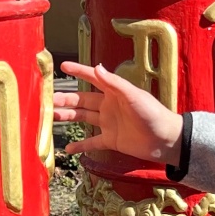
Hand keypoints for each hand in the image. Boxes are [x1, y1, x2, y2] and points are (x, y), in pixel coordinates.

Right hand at [52, 62, 184, 165]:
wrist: (166, 140)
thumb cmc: (153, 114)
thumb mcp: (134, 96)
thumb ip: (114, 83)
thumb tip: (96, 67)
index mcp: (114, 93)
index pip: (93, 78)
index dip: (78, 71)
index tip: (63, 66)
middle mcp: (109, 106)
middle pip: (82, 100)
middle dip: (65, 99)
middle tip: (48, 99)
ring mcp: (109, 123)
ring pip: (83, 118)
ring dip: (68, 117)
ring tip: (51, 117)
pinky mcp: (112, 140)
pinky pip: (92, 142)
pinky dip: (81, 146)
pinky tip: (68, 149)